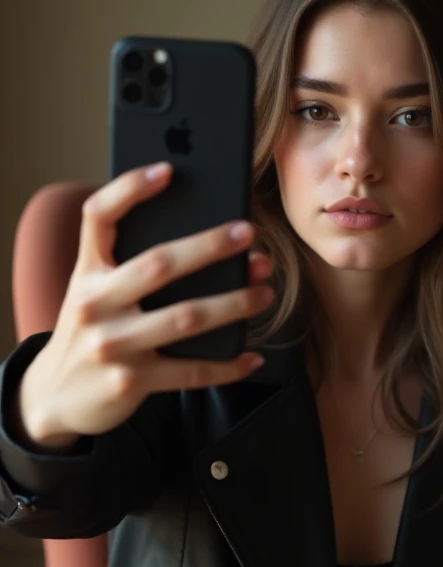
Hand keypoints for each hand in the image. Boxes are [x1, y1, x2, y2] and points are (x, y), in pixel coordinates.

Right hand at [18, 162, 273, 442]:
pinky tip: (251, 357)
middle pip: (159, 264)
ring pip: (186, 318)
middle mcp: (94, 304)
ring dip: (234, 303)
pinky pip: (190, 371)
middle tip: (247, 233)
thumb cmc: (92, 331)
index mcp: (86, 273)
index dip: (130, 189)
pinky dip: (227, 365)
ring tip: (265, 292)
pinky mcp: (130, 382)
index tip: (168, 170)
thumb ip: (128, 267)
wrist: (54, 395)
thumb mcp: (95, 293)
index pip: (98, 217)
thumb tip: (209, 244)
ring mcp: (112, 345)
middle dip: (209, 246)